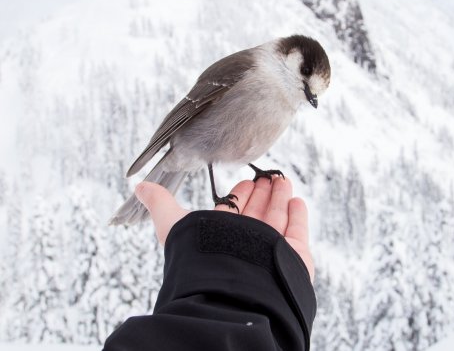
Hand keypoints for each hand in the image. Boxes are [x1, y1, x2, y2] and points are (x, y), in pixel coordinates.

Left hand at [135, 177, 313, 281]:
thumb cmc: (200, 259)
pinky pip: (296, 231)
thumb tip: (139, 186)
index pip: (233, 210)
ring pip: (277, 217)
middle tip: (268, 176)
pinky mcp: (292, 256)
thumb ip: (159, 204)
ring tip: (282, 180)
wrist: (233, 293)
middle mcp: (245, 242)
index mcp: (221, 235)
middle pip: (256, 212)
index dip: (240, 194)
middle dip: (262, 192)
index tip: (247, 179)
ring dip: (280, 197)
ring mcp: (269, 249)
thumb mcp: (173, 225)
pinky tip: (296, 201)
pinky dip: (298, 215)